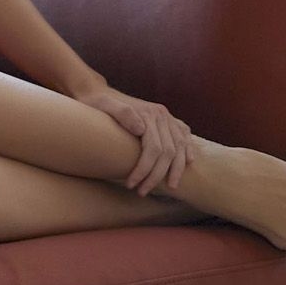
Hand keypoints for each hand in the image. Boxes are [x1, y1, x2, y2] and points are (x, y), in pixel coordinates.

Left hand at [71, 84, 193, 195]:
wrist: (97, 92)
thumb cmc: (97, 103)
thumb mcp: (104, 106)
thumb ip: (122, 114)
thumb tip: (141, 129)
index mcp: (149, 114)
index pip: (153, 149)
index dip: (144, 169)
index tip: (131, 184)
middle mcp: (161, 115)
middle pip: (168, 152)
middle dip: (157, 175)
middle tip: (142, 191)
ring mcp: (166, 117)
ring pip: (180, 147)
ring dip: (176, 169)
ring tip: (170, 187)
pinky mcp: (167, 119)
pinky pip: (184, 135)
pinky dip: (188, 149)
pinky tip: (188, 162)